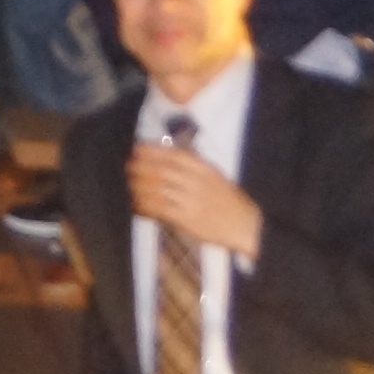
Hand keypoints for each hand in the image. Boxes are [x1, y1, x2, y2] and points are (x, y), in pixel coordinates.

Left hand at [127, 138, 265, 262]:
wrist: (245, 225)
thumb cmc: (228, 200)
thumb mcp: (215, 175)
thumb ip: (193, 165)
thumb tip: (165, 155)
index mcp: (205, 169)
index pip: (174, 155)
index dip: (153, 151)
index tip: (137, 149)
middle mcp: (197, 182)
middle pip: (163, 171)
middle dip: (142, 167)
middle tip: (128, 166)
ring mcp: (192, 201)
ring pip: (159, 190)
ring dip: (140, 186)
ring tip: (130, 184)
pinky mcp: (187, 219)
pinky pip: (161, 210)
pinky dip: (146, 206)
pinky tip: (137, 204)